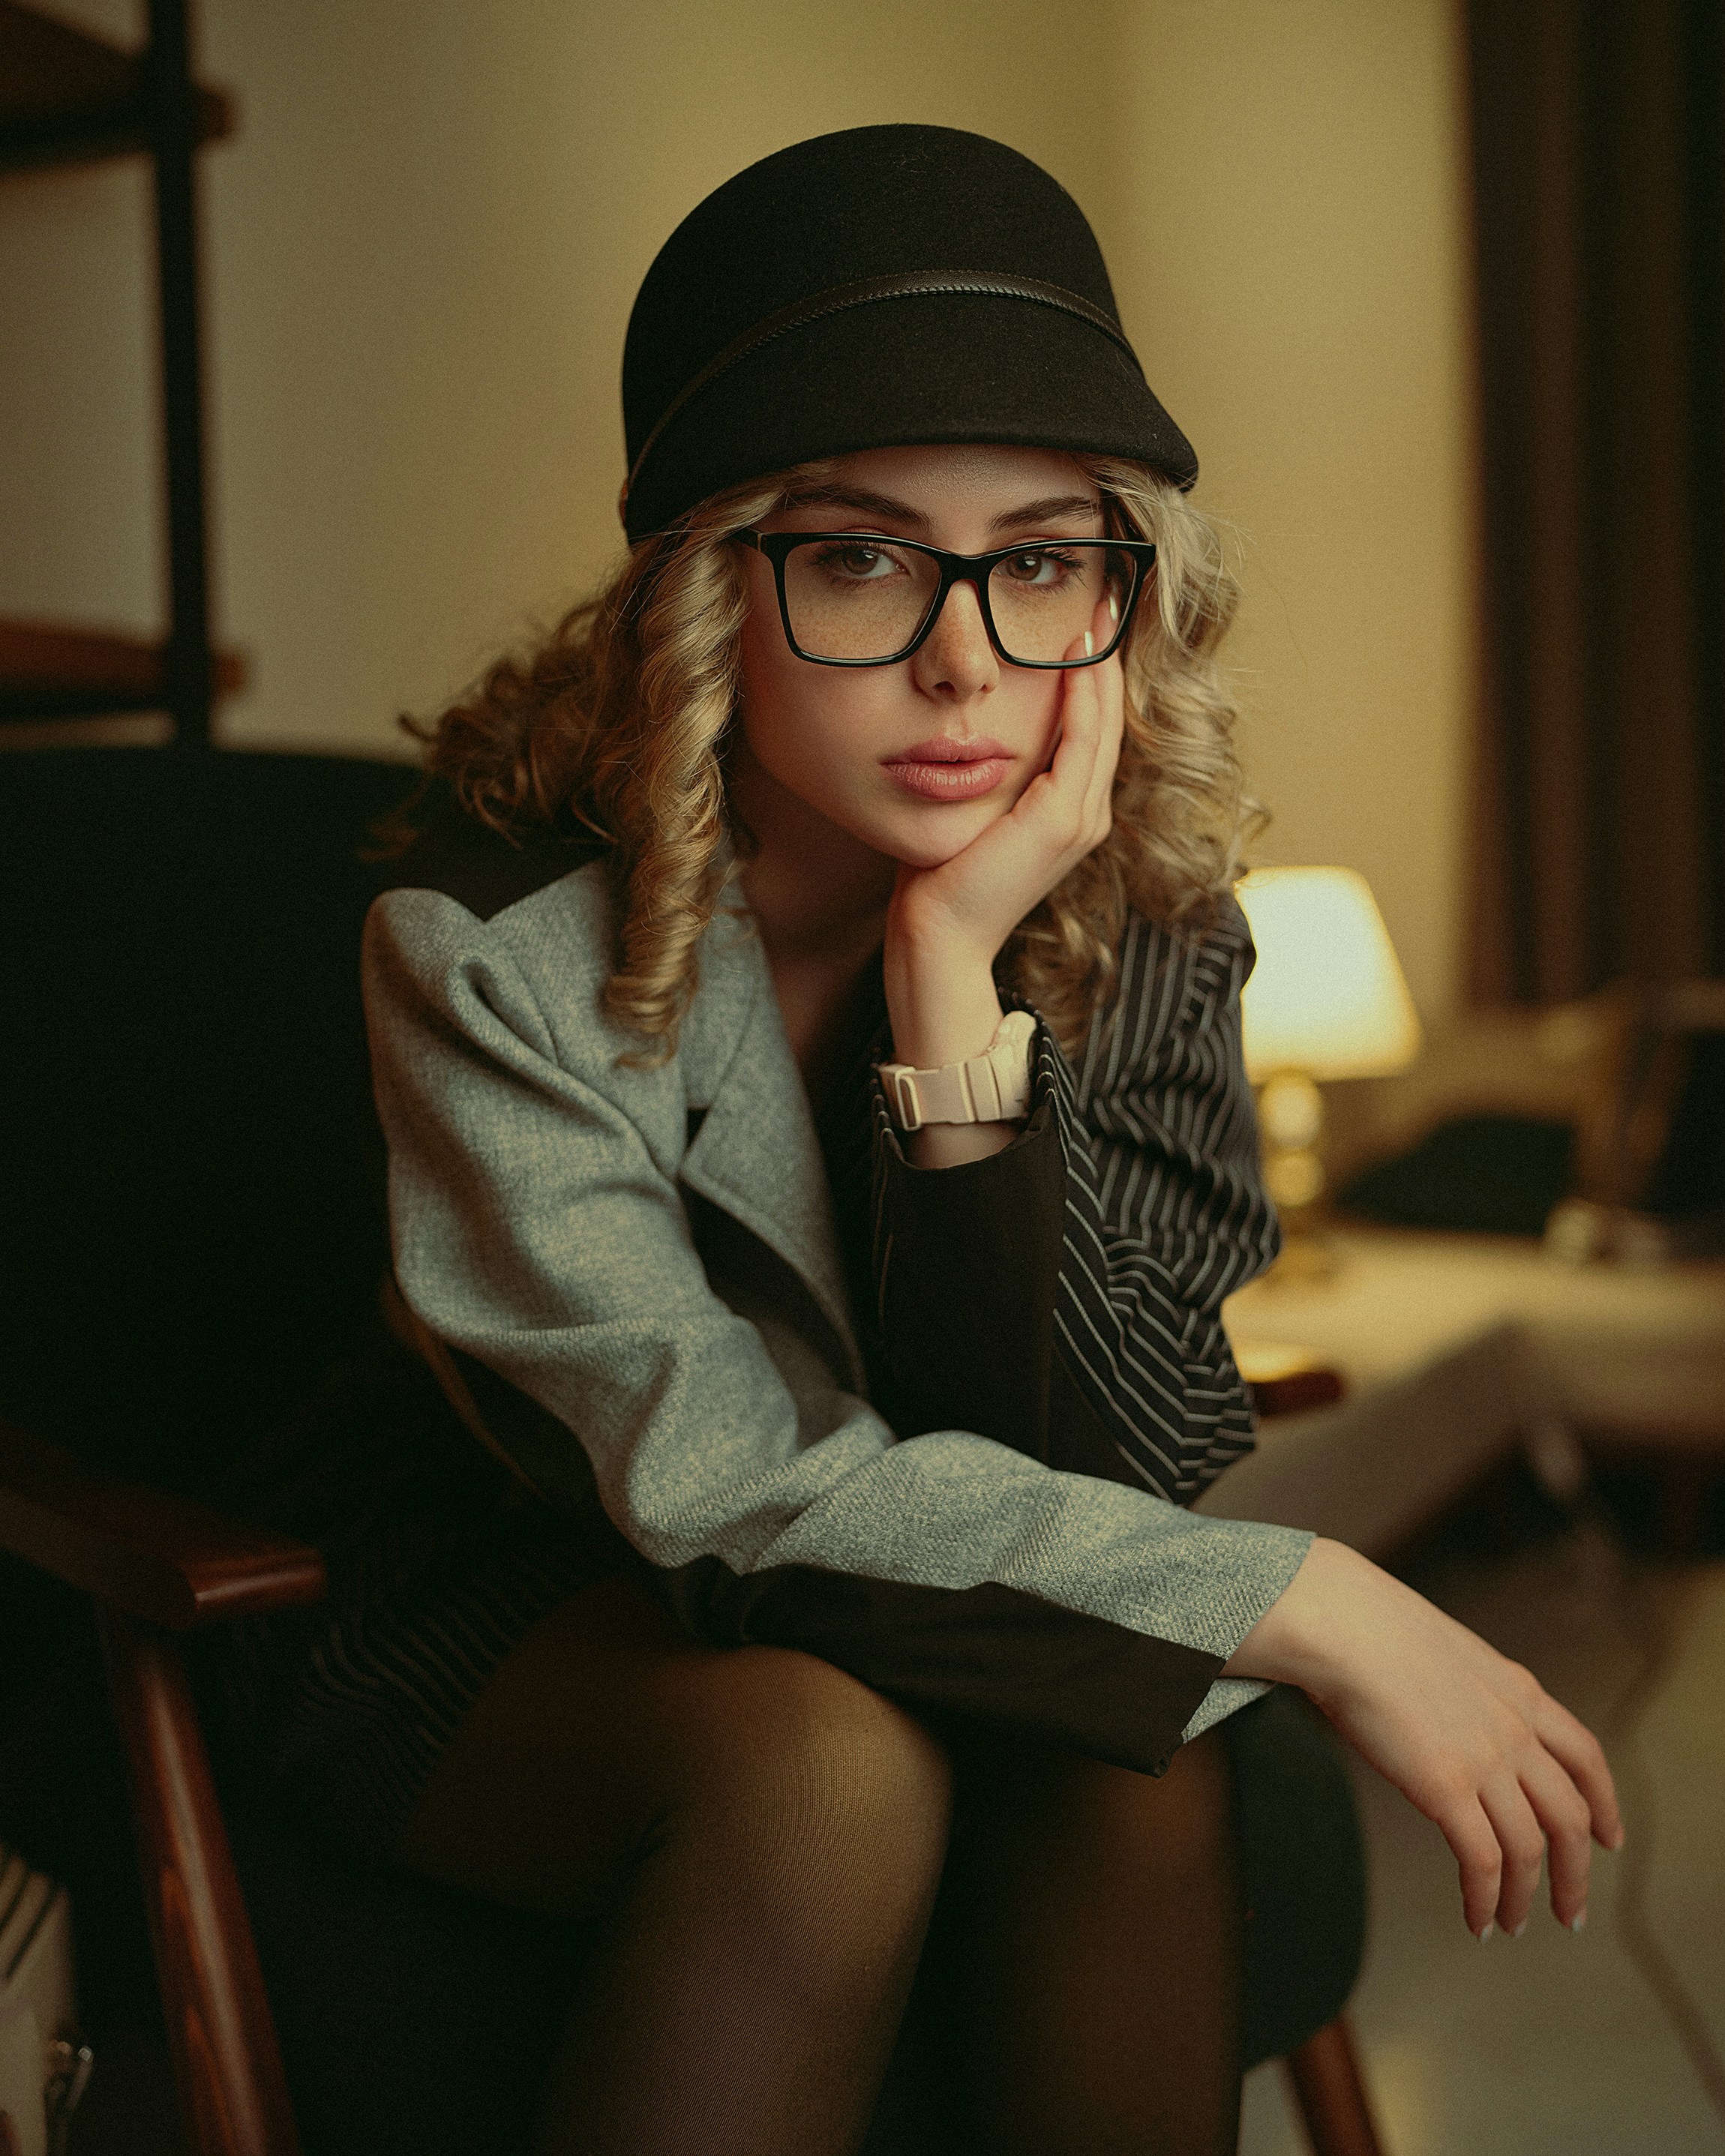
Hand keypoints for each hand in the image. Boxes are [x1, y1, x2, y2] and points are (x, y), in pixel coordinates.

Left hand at [883, 633, 1124, 1071]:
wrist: (937, 936)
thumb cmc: (939, 879)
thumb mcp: (971, 811)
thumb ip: (986, 774)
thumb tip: (966, 730)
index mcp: (1070, 813)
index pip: (1092, 728)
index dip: (1094, 673)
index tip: (1085, 620)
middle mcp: (1087, 815)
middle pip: (1108, 718)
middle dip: (1107, 656)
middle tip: (1105, 596)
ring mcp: (1080, 819)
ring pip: (1102, 724)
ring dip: (1101, 665)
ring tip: (1097, 612)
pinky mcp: (1061, 820)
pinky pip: (1081, 742)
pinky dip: (1083, 696)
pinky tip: (1076, 656)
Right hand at [1226, 1538, 1622, 1937]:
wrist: (1344, 1623)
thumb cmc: (1371, 1628)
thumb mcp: (1447, 1653)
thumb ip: (1467, 1692)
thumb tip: (1450, 1717)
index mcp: (1519, 1691)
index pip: (1586, 1756)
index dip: (1604, 1803)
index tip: (1608, 1838)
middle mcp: (1515, 1730)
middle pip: (1569, 1816)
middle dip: (1576, 1872)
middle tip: (1571, 1911)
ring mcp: (1486, 1760)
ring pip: (1531, 1849)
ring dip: (1526, 1897)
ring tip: (1513, 1924)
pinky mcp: (1447, 1787)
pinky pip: (1481, 1863)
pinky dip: (1484, 1900)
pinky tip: (1476, 1920)